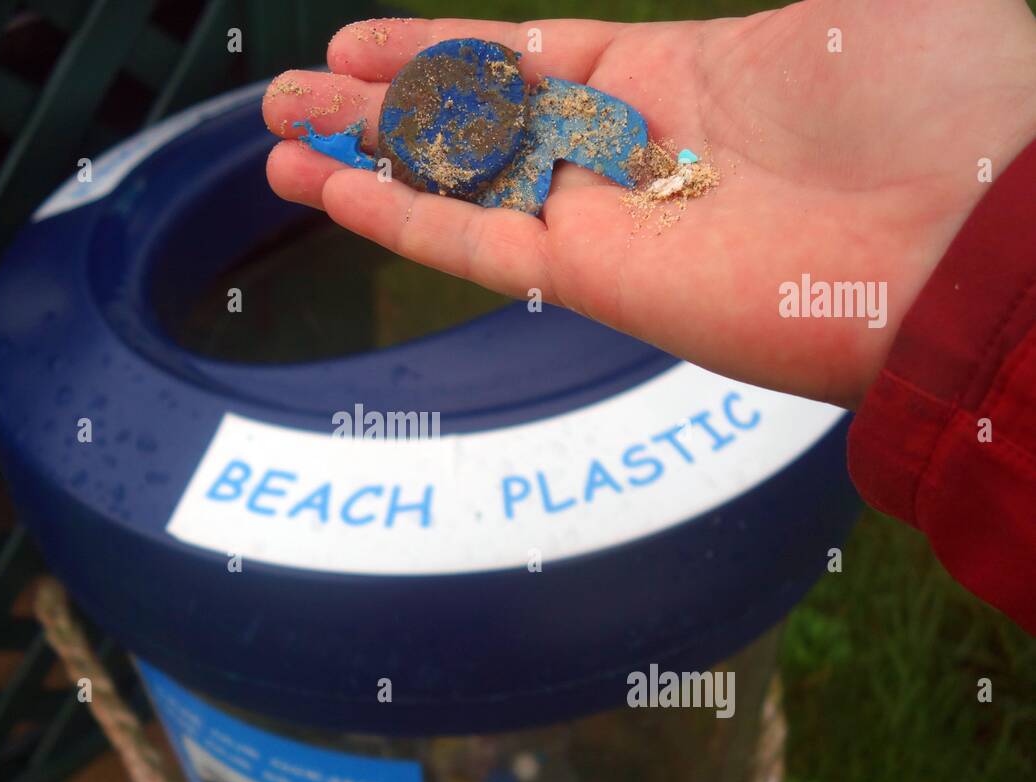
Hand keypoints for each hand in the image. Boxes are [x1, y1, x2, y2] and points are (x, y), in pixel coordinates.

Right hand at [263, 0, 1035, 407]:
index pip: (523, 60)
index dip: (437, 50)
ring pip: (454, 186)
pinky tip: (325, 189)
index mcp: (677, 75)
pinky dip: (397, 216)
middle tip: (288, 94)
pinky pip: (473, 242)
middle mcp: (626, 152)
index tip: (359, 40)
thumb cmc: (939, 99)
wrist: (976, 236)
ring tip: (275, 143)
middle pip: (471, 125)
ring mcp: (606, 218)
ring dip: (362, 163)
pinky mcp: (595, 281)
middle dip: (378, 106)